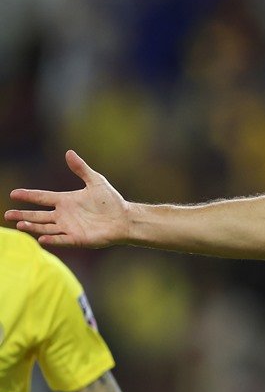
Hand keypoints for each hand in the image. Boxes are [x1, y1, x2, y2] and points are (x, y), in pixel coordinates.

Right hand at [5, 151, 129, 247]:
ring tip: (20, 224)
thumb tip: (69, 152)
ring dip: (33, 226)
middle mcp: (64, 215)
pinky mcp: (77, 238)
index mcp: (66, 201)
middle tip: (7, 214)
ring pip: (46, 228)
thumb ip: (81, 168)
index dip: (28, 196)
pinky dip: (52, 239)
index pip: (42, 198)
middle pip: (38, 215)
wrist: (124, 218)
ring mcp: (69, 228)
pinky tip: (41, 238)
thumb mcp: (96, 181)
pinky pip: (62, 239)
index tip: (13, 193)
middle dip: (23, 215)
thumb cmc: (111, 201)